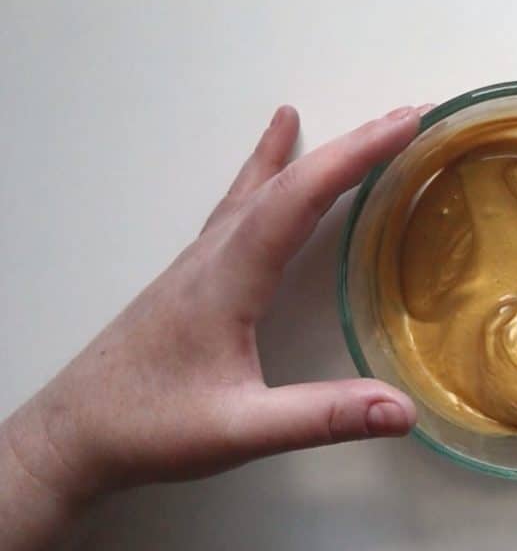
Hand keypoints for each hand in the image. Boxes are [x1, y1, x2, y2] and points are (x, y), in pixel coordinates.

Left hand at [2, 104, 424, 505]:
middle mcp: (215, 253)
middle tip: (409, 118)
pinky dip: (271, 165)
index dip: (357, 155)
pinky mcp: (198, 271)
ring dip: (319, 153)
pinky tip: (275, 144)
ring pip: (265, 186)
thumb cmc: (149, 426)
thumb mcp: (239, 431)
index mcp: (229, 278)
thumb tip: (403, 409)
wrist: (74, 432)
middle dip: (354, 145)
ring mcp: (203, 258)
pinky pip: (244, 200)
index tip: (407, 124)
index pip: (300, 197)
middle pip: (289, 181)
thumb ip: (321, 417)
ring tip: (364, 127)